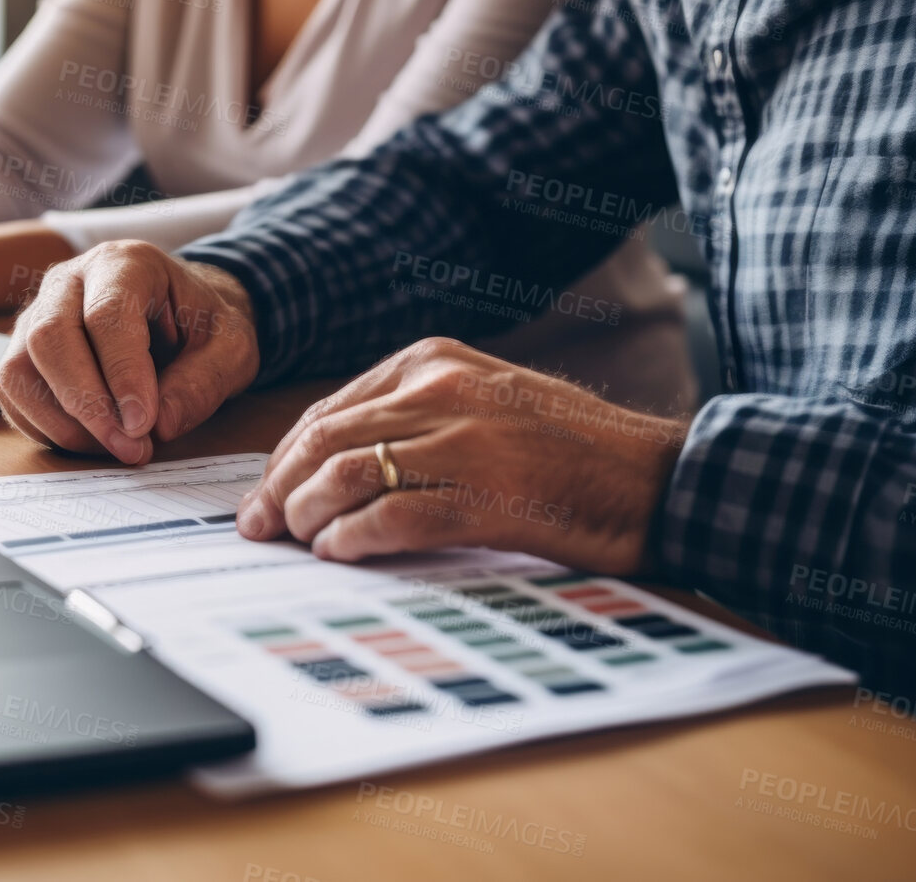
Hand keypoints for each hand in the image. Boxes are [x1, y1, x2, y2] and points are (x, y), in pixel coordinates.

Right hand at [0, 240, 258, 464]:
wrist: (178, 318)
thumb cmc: (200, 326)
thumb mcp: (231, 348)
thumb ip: (203, 382)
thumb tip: (158, 425)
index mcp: (125, 263)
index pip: (106, 315)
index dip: (121, 374)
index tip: (143, 425)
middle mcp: (68, 281)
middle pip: (48, 337)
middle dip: (86, 403)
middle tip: (129, 447)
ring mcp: (36, 314)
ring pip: (18, 369)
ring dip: (63, 422)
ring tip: (115, 447)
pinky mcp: (22, 352)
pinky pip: (13, 394)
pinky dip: (45, 428)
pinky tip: (92, 439)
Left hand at [237, 338, 686, 573]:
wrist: (658, 477)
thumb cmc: (570, 451)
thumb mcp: (481, 403)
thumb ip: (410, 419)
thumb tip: (330, 468)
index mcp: (433, 361)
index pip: (327, 410)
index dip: (283, 459)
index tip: (263, 496)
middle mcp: (443, 388)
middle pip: (325, 440)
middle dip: (279, 489)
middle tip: (257, 528)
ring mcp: (467, 438)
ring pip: (349, 473)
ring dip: (309, 516)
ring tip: (299, 544)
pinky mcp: (489, 493)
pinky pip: (396, 516)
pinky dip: (355, 539)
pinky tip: (341, 554)